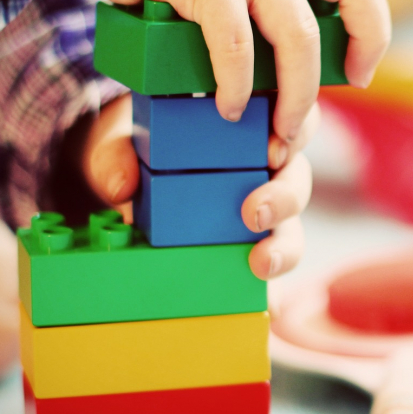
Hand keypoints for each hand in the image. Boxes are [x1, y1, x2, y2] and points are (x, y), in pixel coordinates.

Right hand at [0, 0, 389, 146]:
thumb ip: (252, 9)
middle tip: (331, 100)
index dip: (372, 25)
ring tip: (277, 130)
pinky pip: (235, 42)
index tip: (359, 72)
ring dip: (296, 92)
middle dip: (359, 49)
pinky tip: (226, 106)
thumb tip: (269, 79)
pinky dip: (235, 83)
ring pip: (298, 32)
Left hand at [80, 94, 317, 278]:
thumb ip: (115, 155)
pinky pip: (269, 261)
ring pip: (292, 225)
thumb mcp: (122, 141)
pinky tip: (261, 293)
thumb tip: (121, 186)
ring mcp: (261, 209)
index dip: (296, 132)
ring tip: (261, 262)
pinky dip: (270, 276)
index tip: (273, 151)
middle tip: (256, 213)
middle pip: (297, 177)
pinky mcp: (250, 247)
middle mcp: (264, 167)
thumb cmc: (138, 148)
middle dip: (286, 197)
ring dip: (284, 245)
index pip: (290, 120)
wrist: (126, 181)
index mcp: (248, 125)